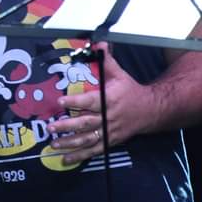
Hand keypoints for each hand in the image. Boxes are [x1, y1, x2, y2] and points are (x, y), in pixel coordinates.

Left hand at [48, 43, 156, 164]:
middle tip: (51, 127)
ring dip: (70, 143)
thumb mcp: (119, 74)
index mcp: (109, 99)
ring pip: (88, 139)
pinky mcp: (110, 141)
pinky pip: (94, 150)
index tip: (60, 101)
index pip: (90, 101)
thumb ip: (106, 61)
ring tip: (54, 144)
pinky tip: (66, 159)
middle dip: (68, 126)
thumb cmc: (130, 91)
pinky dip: (80, 156)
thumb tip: (98, 43)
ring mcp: (110, 131)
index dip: (75, 101)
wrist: (151, 110)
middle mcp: (108, 117)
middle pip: (86, 123)